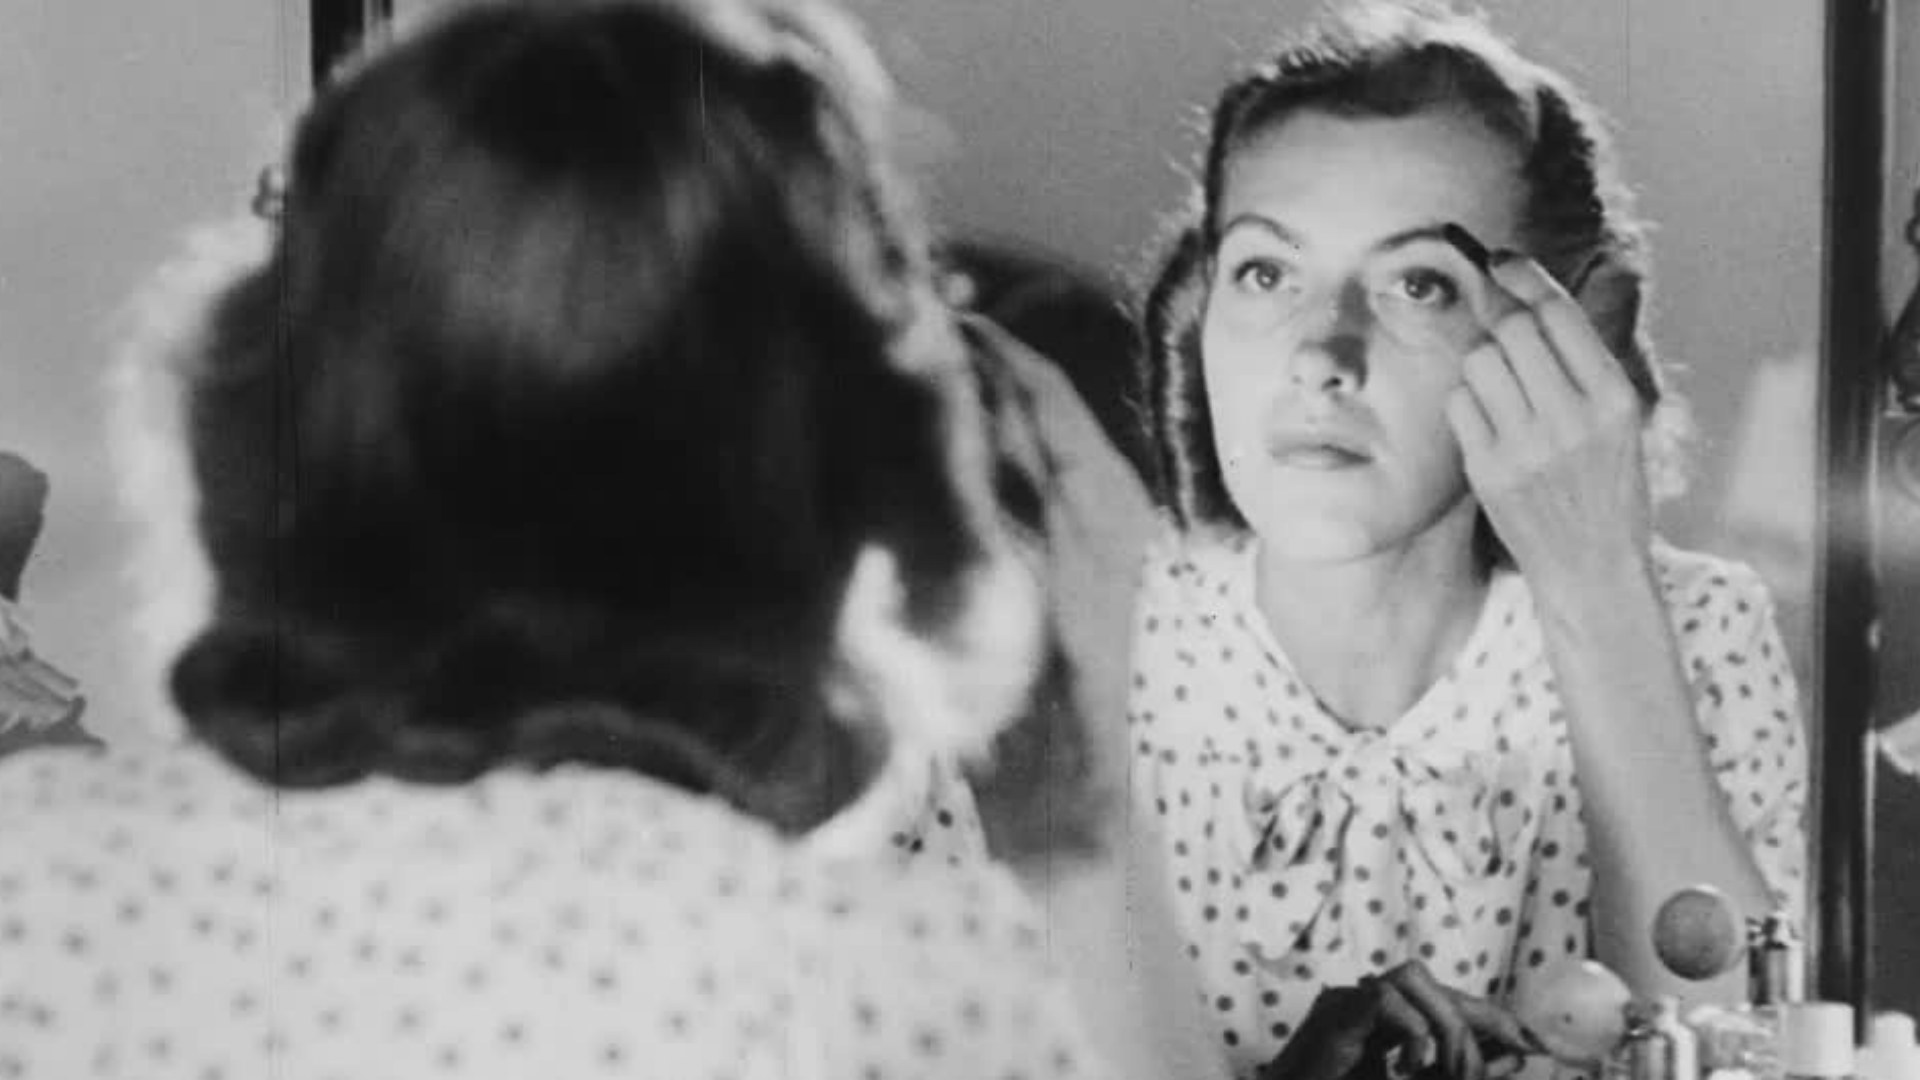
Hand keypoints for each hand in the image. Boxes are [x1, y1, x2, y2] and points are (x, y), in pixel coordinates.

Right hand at [1258, 962, 1536, 1079]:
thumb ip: (1459, 1071)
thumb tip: (1515, 1055)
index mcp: (1385, 1021)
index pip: (1446, 1000)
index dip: (1493, 1016)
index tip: (1533, 1043)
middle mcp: (1365, 1003)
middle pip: (1433, 984)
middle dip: (1482, 1019)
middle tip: (1513, 1054)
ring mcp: (1346, 1003)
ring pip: (1414, 980)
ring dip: (1448, 1024)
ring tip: (1452, 1071)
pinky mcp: (1333, 1015)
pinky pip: (1385, 1000)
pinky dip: (1412, 1033)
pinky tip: (1409, 1069)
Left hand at [1444, 254, 1650, 592]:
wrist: (1591, 568)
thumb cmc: (1606, 486)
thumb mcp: (1621, 420)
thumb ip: (1586, 360)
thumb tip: (1539, 292)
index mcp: (1613, 398)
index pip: (1559, 315)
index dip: (1524, 276)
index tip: (1501, 260)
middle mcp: (1572, 419)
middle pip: (1512, 329)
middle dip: (1500, 318)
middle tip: (1499, 325)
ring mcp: (1527, 447)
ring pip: (1479, 362)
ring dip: (1482, 361)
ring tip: (1503, 390)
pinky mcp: (1489, 471)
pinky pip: (1459, 404)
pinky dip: (1467, 402)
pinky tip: (1489, 422)